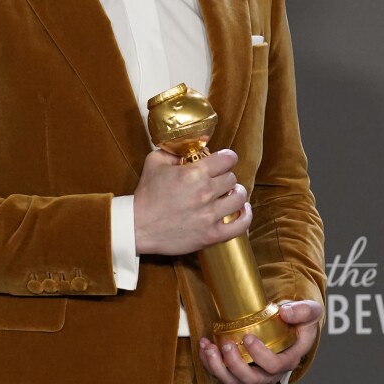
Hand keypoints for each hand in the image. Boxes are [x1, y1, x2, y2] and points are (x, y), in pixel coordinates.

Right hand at [133, 148, 250, 255]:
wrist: (138, 226)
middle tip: (217, 180)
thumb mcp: (154, 163)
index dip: (227, 158)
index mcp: (194, 173)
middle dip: (225, 176)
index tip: (223, 161)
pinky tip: (242, 210)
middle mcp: (205, 192)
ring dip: (236, 194)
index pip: (228, 159)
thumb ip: (173, 151)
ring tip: (229, 194)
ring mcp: (210, 215)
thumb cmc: (146, 196)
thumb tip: (190, 148)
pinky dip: (245, 216)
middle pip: (232, 178)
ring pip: (239, 198)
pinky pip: (240, 225)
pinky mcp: (211, 235)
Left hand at [198, 300, 321, 383]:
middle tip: (227, 345)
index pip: (275, 366)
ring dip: (218, 368)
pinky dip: (210, 363)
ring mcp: (255, 372)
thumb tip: (285, 312)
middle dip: (236, 365)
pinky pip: (224, 374)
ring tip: (209, 349)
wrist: (290, 325)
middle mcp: (271, 372)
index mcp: (289, 359)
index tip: (248, 337)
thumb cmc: (300, 321)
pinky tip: (204, 347)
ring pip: (235, 381)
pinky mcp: (240, 370)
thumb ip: (303, 310)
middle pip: (253, 379)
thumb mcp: (310, 311)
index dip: (260, 356)